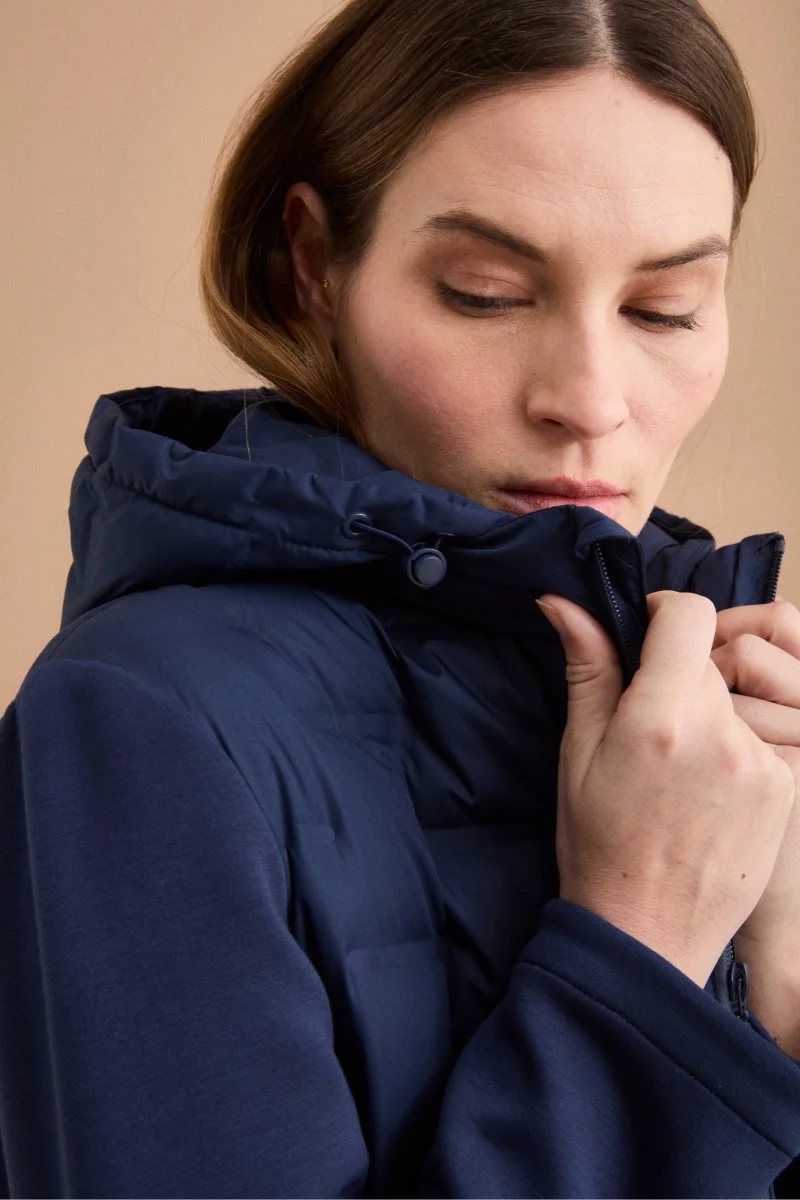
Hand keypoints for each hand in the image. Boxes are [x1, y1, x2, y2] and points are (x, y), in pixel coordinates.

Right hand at [536, 590, 794, 987]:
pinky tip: (704, 790)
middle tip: (647, 720)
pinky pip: (759, 736)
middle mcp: (722, 732)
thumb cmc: (598, 843)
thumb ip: (587, 668)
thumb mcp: (578, 752)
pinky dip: (733, 747)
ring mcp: (762, 762)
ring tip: (678, 766)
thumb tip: (564, 602)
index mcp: (662, 717)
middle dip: (678, 672)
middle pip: (711, 657)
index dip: (663, 613)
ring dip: (709, 711)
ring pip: (737, 697)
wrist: (648, 932)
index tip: (646, 636)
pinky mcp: (785, 787)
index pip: (690, 613)